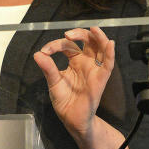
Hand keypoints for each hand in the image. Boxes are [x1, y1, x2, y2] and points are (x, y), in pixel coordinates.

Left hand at [34, 26, 125, 148]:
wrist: (72, 120)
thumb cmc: (65, 102)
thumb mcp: (53, 83)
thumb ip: (48, 68)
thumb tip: (38, 54)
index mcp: (75, 61)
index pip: (68, 46)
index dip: (56, 45)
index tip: (44, 52)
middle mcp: (86, 63)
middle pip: (88, 41)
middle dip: (79, 33)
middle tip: (68, 35)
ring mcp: (94, 70)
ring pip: (101, 48)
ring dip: (99, 37)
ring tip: (94, 29)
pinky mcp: (100, 79)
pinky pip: (108, 65)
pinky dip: (110, 54)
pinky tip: (110, 44)